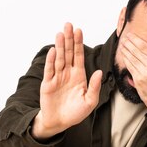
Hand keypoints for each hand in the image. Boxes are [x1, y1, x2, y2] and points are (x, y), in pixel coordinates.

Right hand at [32, 23, 102, 139]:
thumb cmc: (76, 113)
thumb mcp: (90, 101)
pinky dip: (51, 60)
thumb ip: (94, 87)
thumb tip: (98, 72)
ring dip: (60, 46)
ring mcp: (57, 77)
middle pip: (68, 53)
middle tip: (68, 24)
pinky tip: (53, 50)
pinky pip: (49, 70)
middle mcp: (67, 73)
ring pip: (59, 58)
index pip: (79, 56)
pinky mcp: (47, 83)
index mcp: (79, 75)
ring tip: (60, 33)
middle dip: (68, 39)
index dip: (79, 43)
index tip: (79, 30)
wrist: (59, 122)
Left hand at [119, 32, 146, 117]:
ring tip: (122, 44)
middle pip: (137, 50)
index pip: (146, 47)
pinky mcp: (138, 79)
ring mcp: (144, 72)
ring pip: (132, 57)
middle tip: (125, 37)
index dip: (137, 40)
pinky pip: (130, 66)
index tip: (131, 36)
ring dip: (126, 49)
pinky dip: (126, 59)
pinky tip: (123, 54)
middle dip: (129, 43)